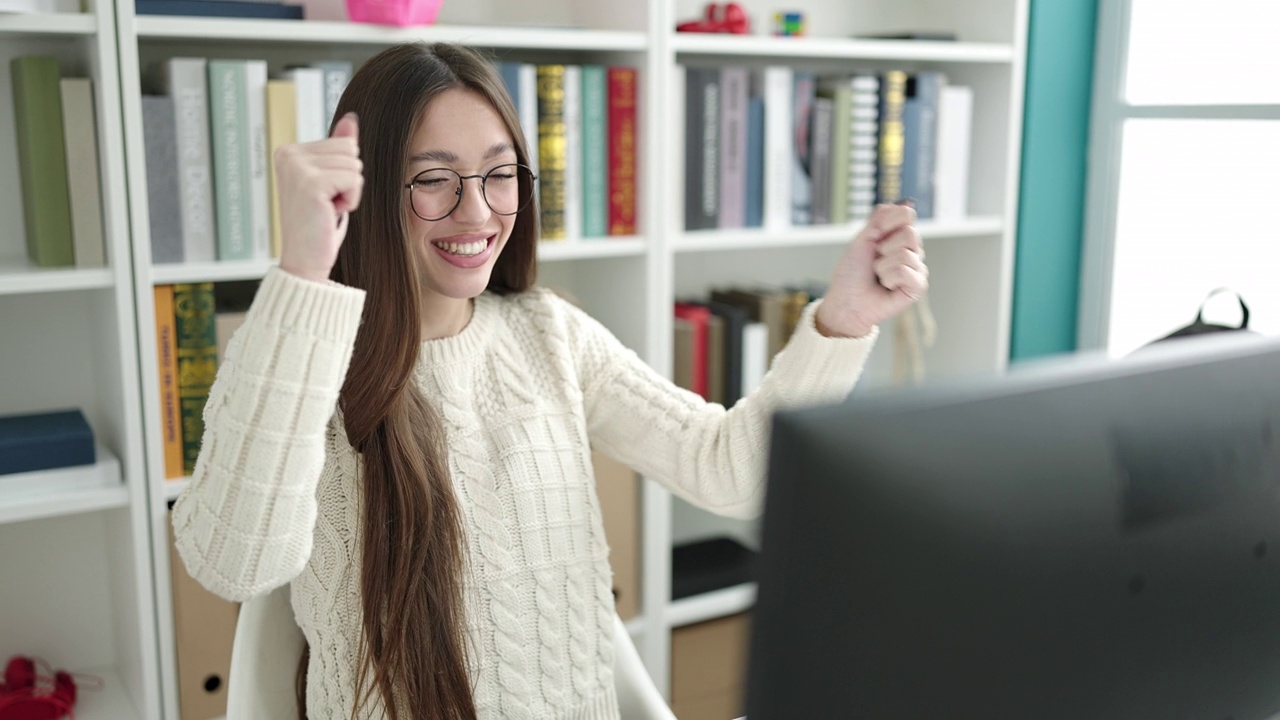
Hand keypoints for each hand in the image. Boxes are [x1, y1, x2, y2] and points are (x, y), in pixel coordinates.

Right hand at [277, 113, 363, 282]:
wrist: (305, 260)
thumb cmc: (319, 224)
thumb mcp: (331, 181)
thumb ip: (337, 149)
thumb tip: (351, 119)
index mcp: (289, 151)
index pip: (344, 143)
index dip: (344, 174)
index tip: (323, 195)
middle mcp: (288, 155)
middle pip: (351, 151)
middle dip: (349, 181)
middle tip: (327, 203)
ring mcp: (297, 168)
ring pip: (355, 166)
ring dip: (350, 192)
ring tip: (327, 209)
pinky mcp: (310, 183)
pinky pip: (354, 180)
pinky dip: (350, 200)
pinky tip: (331, 213)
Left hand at [815, 203, 928, 337]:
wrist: (846, 301)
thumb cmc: (851, 273)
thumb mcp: (862, 239)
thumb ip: (881, 218)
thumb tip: (907, 203)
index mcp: (898, 236)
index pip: (907, 215)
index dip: (888, 224)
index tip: (874, 237)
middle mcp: (910, 250)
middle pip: (910, 233)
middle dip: (884, 247)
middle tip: (875, 260)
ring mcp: (916, 268)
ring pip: (906, 254)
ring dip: (883, 266)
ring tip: (878, 276)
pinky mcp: (918, 286)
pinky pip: (907, 272)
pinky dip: (890, 278)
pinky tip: (887, 286)